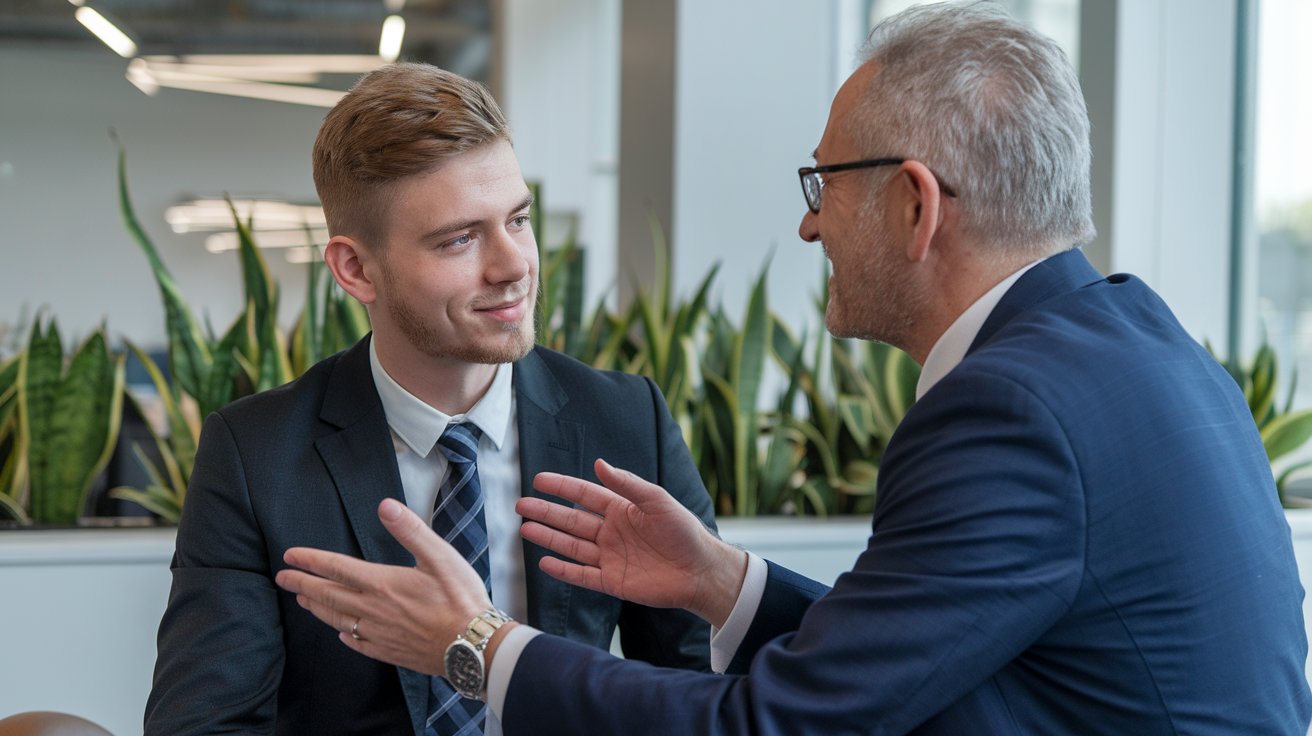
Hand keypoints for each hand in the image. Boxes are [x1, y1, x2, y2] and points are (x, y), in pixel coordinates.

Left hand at [275, 498, 499, 675]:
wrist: (471, 645)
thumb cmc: (460, 598)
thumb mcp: (440, 556)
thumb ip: (410, 530)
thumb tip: (385, 506)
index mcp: (382, 583)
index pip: (336, 568)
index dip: (310, 560)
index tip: (290, 556)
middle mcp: (374, 609)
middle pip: (329, 595)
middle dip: (303, 585)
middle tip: (284, 579)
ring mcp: (379, 633)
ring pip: (338, 619)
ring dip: (318, 608)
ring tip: (304, 601)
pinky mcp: (389, 651)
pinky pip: (358, 643)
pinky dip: (345, 635)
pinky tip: (342, 634)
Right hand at [521, 458, 746, 627]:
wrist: (701, 570)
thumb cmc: (684, 531)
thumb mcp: (657, 500)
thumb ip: (627, 484)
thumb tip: (599, 463)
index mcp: (622, 509)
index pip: (585, 495)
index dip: (562, 487)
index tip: (539, 480)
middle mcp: (611, 532)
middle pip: (571, 520)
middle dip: (546, 512)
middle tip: (521, 504)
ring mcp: (610, 557)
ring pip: (571, 546)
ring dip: (549, 537)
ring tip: (525, 529)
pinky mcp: (612, 581)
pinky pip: (582, 575)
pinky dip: (563, 570)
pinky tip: (544, 562)